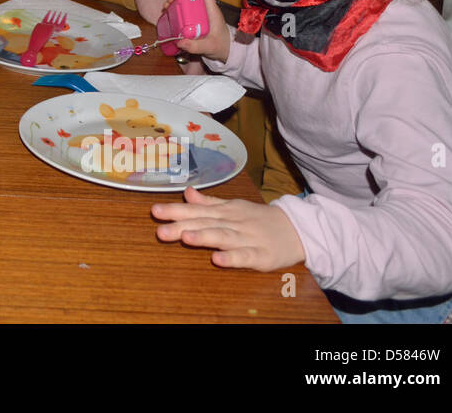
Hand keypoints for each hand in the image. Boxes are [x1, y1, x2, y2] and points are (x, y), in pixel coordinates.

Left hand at [152, 185, 304, 270]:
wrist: (297, 229)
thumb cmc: (259, 219)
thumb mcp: (234, 207)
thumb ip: (209, 202)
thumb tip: (187, 192)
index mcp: (225, 211)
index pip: (196, 210)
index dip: (175, 211)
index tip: (154, 211)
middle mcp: (233, 222)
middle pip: (205, 223)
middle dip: (181, 225)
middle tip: (159, 230)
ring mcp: (247, 238)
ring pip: (223, 236)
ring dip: (204, 236)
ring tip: (185, 237)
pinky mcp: (261, 255)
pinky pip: (245, 256)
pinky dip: (231, 258)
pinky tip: (217, 259)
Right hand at [161, 0, 230, 61]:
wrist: (227, 49)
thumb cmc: (221, 46)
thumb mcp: (209, 48)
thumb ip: (196, 47)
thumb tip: (180, 42)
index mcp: (212, 11)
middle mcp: (207, 8)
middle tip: (167, 5)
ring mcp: (202, 10)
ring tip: (166, 9)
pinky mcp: (197, 15)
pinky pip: (187, 5)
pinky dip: (177, 6)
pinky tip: (170, 13)